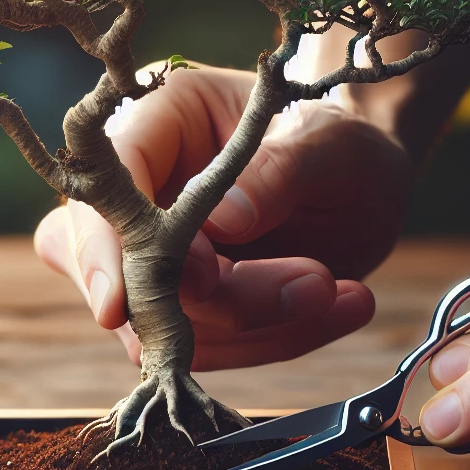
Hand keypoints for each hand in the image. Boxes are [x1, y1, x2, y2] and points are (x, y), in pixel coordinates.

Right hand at [34, 63, 410, 369]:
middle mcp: (142, 191)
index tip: (118, 304)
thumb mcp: (333, 144)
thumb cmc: (343, 145)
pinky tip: (341, 303)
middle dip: (219, 298)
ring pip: (166, 326)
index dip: (102, 247)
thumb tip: (221, 220)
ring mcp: (157, 257)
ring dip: (260, 323)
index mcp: (160, 121)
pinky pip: (211, 348)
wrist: (367, 187)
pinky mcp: (188, 307)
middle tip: (314, 283)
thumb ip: (278, 172)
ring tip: (336, 289)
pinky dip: (278, 338)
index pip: (104, 186)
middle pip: (125, 271)